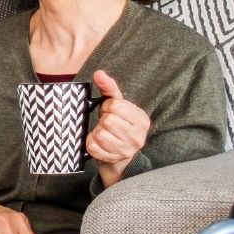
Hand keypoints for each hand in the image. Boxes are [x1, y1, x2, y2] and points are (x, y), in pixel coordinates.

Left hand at [86, 69, 150, 187]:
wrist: (118, 152)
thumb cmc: (117, 123)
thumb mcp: (116, 103)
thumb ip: (108, 87)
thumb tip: (99, 73)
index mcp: (142, 119)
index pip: (116, 106)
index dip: (107, 106)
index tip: (109, 111)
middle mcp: (138, 137)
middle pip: (108, 121)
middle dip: (102, 120)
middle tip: (106, 123)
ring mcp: (126, 150)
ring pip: (100, 135)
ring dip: (96, 132)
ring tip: (103, 132)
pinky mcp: (113, 160)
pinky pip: (93, 147)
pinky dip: (91, 143)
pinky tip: (98, 142)